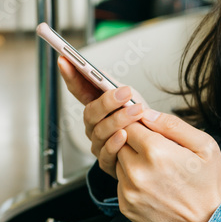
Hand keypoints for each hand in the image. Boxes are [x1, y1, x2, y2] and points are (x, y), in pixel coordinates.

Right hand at [56, 56, 149, 178]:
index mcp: (97, 106)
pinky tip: (125, 135)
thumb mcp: (130, 97)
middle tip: (125, 92)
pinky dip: (116, 143)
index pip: (78, 89)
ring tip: (136, 111)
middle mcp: (93, 125)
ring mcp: (98, 144)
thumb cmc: (141, 121)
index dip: (69, 75)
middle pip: (90, 112)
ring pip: (100, 131)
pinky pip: (107, 153)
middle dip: (107, 101)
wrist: (155, 149)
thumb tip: (99, 71)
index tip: (64, 59)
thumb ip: (113, 85)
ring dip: (119, 119)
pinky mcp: (107, 162)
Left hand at [115, 111, 220, 221]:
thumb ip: (172, 125)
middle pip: (120, 142)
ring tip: (155, 168)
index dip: (139, 123)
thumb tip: (147, 113)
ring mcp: (129, 191)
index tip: (147, 127)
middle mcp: (137, 171)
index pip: (130, 124)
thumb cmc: (208, 184)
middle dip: (134, 141)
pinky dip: (131, 180)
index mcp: (156, 151)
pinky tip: (151, 184)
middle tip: (155, 149)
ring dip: (131, 160)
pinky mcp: (126, 206)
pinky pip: (120, 182)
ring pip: (118, 162)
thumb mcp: (204, 145)